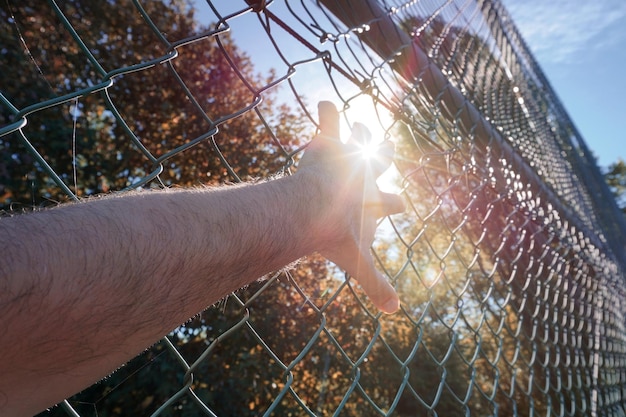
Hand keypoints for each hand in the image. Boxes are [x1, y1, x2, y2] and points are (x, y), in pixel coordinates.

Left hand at [297, 101, 404, 312]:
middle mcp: (366, 176)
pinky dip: (327, 113)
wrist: (316, 207)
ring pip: (358, 139)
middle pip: (381, 162)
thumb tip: (394, 312)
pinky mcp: (328, 145)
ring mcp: (349, 158)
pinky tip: (323, 102)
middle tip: (388, 147)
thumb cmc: (337, 234)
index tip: (403, 205)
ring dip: (360, 131)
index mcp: (374, 202)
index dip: (395, 204)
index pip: (390, 203)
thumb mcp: (358, 262)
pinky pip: (328, 124)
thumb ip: (376, 285)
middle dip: (385, 156)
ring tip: (358, 121)